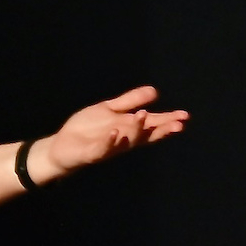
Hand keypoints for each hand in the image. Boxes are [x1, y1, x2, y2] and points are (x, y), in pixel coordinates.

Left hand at [36, 85, 189, 179]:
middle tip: (178, 125)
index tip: (184, 118)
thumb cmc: (88, 130)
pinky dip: (110, 141)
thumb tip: (155, 91)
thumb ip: (130, 101)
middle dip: (160, 130)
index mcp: (127, 129)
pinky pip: (102, 148)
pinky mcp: (91, 153)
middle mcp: (122, 140)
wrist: (62, 148)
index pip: (151, 126)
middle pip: (144, 135)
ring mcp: (107, 147)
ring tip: (144, 116)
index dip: (167, 122)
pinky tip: (116, 132)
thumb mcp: (110, 110)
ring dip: (135, 130)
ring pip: (126, 141)